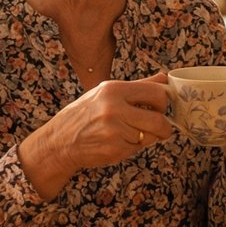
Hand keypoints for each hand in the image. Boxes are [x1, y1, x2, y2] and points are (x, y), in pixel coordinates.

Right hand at [18, 73, 174, 198]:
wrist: (60, 140)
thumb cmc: (85, 114)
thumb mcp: (107, 93)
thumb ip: (138, 85)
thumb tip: (165, 77)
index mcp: (114, 89)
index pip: (156, 93)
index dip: (164, 102)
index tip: (162, 108)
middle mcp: (114, 108)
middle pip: (159, 119)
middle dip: (164, 127)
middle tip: (161, 128)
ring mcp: (115, 130)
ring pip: (150, 136)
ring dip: (147, 137)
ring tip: (131, 134)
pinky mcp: (115, 149)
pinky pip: (138, 148)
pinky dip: (134, 147)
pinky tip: (119, 142)